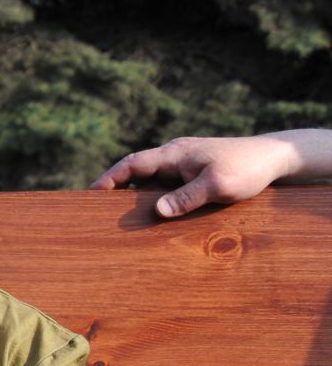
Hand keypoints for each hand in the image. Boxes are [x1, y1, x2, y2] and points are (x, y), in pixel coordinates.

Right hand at [92, 135, 299, 217]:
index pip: (132, 164)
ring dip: (137, 190)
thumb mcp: (217, 186)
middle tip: (100, 205)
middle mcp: (175, 153)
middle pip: (137, 169)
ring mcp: (185, 159)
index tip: (91, 192)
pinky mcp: (196, 166)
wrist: (275, 156)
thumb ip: (186, 198)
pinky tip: (157, 206)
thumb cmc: (247, 169)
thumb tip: (156, 211)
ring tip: (124, 211)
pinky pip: (167, 178)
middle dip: (117, 185)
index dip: (110, 178)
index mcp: (174, 154)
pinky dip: (155, 191)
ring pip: (152, 174)